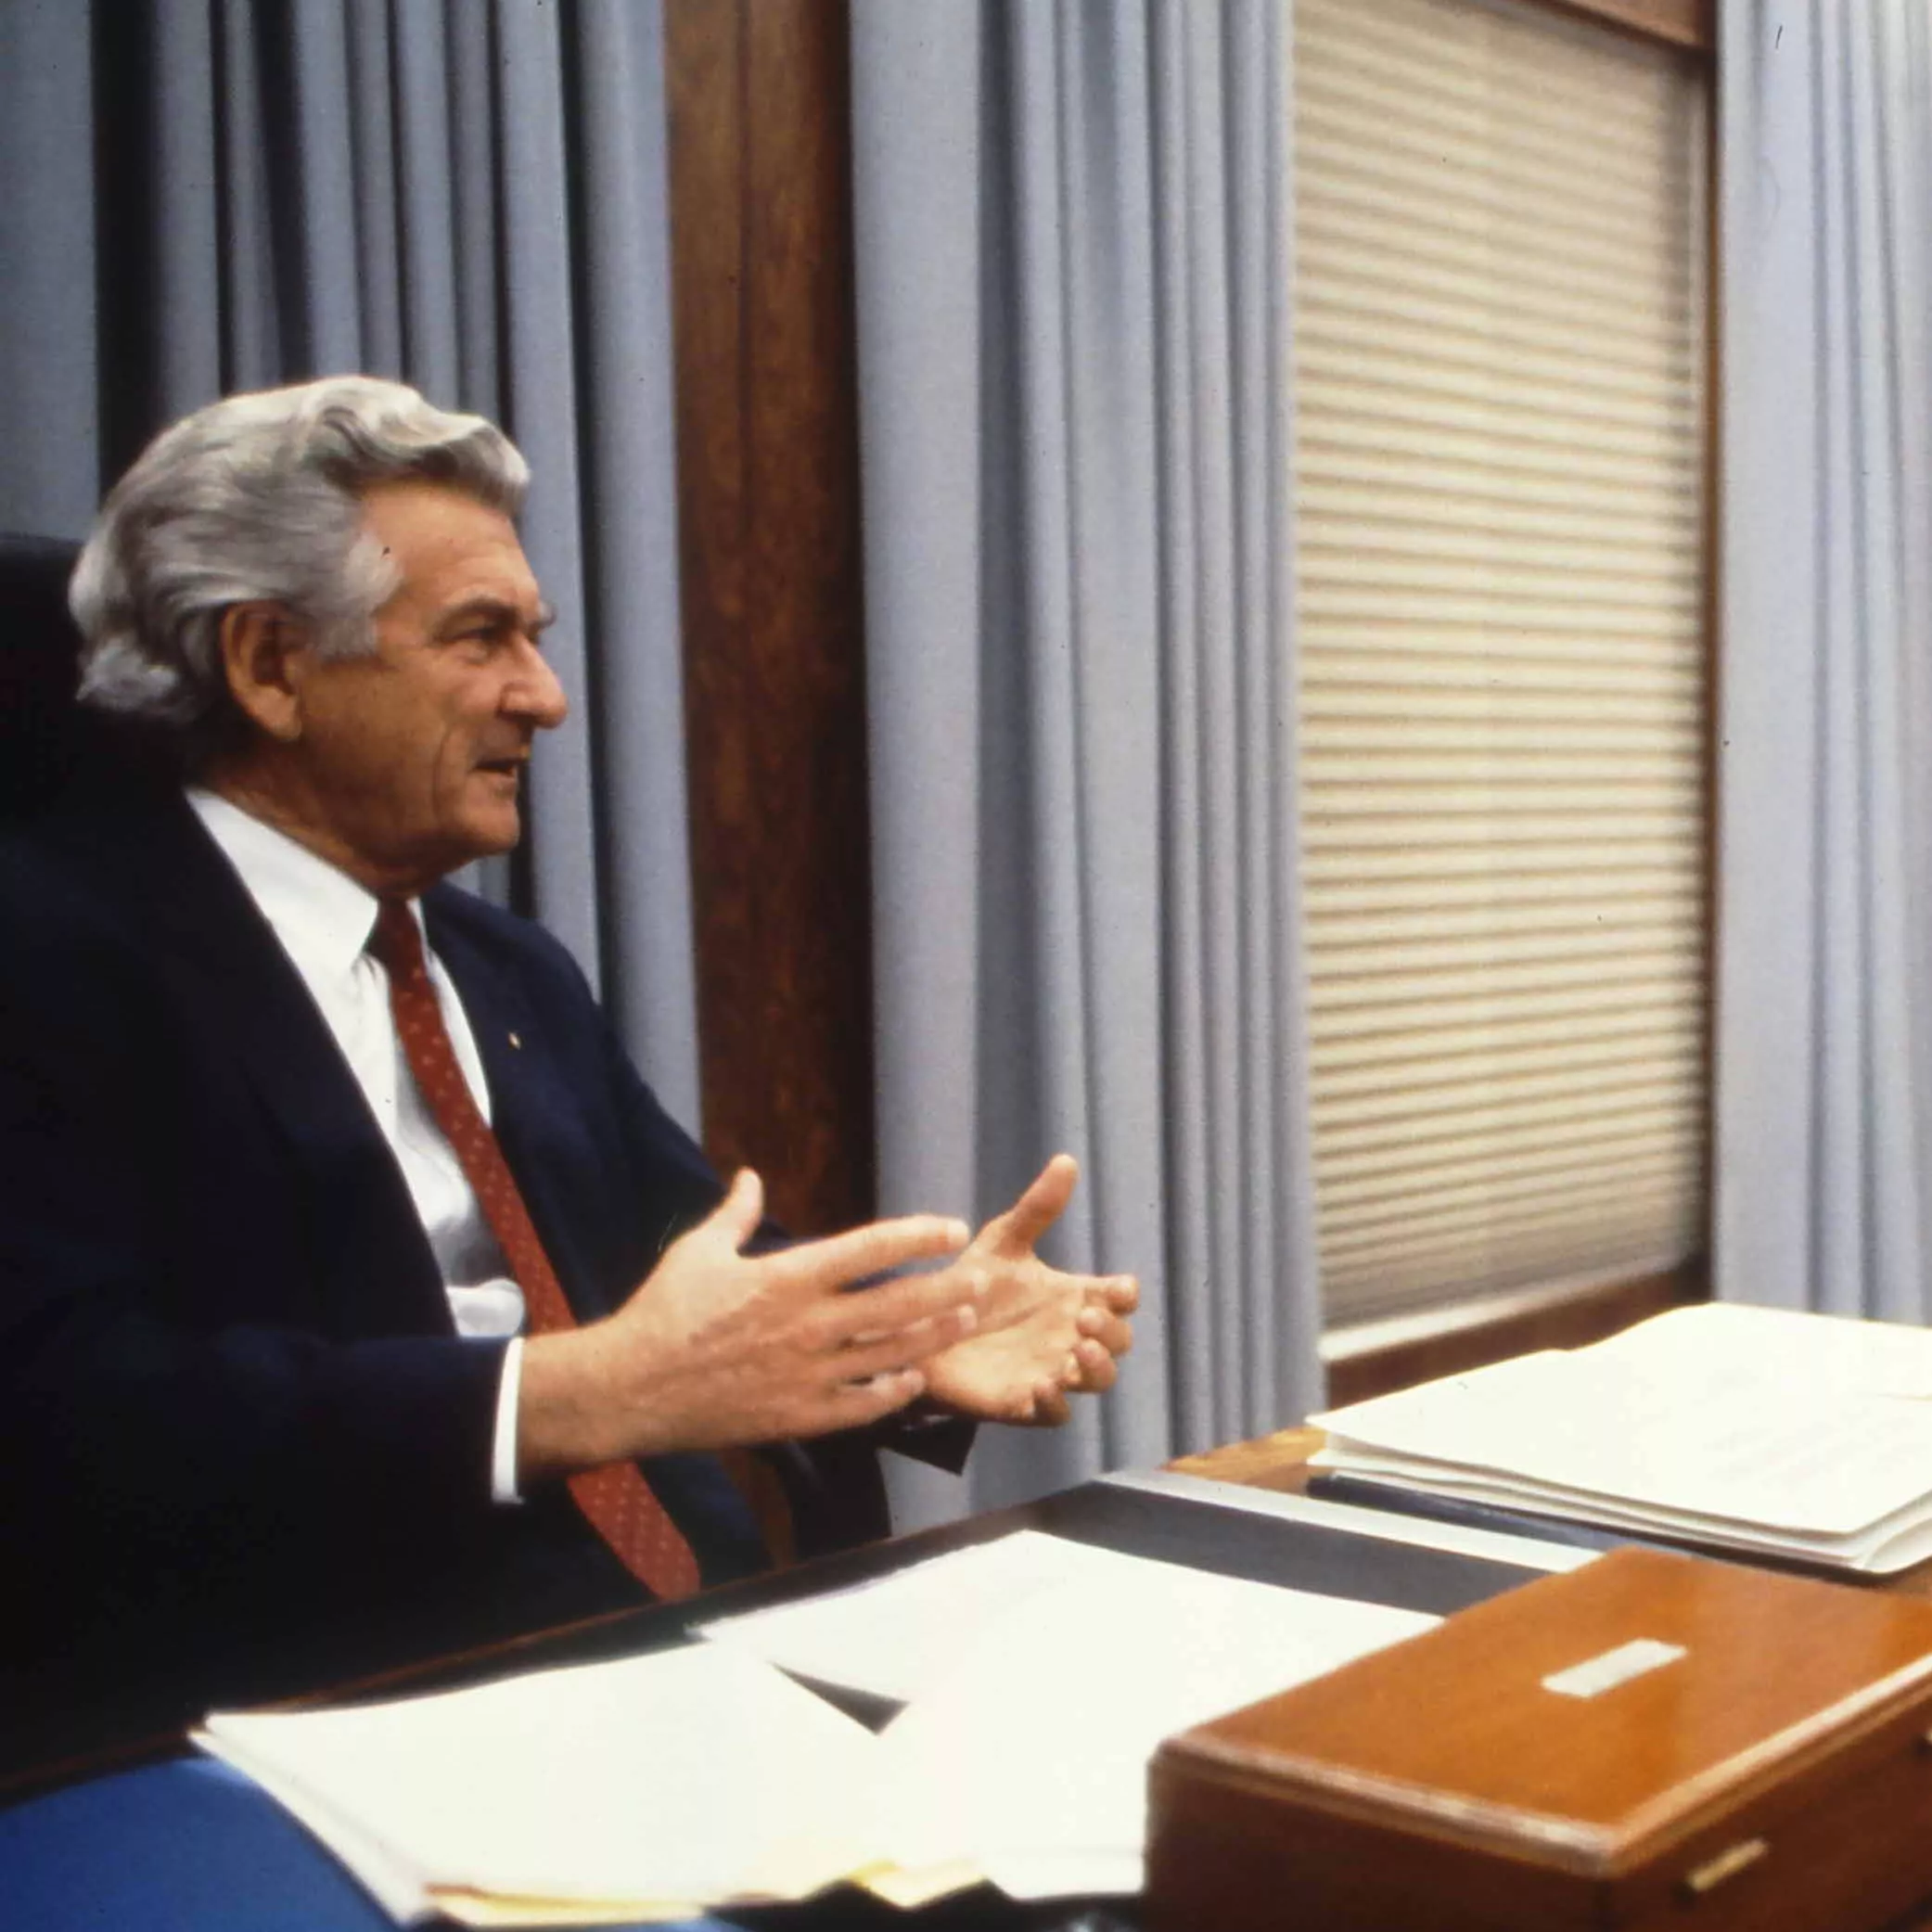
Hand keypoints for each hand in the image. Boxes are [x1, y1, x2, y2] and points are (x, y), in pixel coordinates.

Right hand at [518, 1170, 979, 1475]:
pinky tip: (914, 1379)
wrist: (632, 1388)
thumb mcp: (698, 1251)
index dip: (918, 1235)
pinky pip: (862, 1405)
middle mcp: (809, 1324)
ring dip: (934, 1337)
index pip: (871, 1248)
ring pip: (891, 1354)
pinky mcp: (799, 1416)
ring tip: (964, 1322)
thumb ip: (735, 1214)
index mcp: (788, 1277)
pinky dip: (894, 1392)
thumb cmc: (663, 1312)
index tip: (952, 1228)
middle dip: (947, 1290)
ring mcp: (808, 1374)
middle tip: (981, 1280)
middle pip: (898, 1304)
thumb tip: (749, 1175)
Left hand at [919, 1154, 1137, 1424]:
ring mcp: (1051, 1370)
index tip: (1116, 1288)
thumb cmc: (971, 1285)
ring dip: (1097, 1367)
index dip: (1125, 1296)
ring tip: (1077, 1351)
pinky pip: (1056, 1413)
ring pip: (1098, 1380)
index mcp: (1073, 1298)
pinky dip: (1057, 1403)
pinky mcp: (1023, 1401)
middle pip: (1119, 1341)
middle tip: (1082, 1318)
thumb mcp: (1004, 1241)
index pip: (1120, 1299)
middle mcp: (1069, 1337)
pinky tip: (1042, 1385)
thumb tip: (1067, 1159)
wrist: (920, 1329)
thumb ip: (1038, 1208)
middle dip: (1112, 1331)